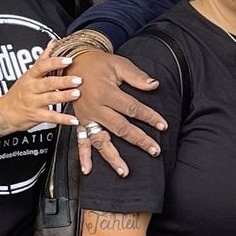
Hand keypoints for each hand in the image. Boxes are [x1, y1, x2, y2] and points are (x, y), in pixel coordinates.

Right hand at [0, 46, 81, 134]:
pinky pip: (51, 117)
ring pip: (50, 99)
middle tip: (78, 79)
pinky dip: (63, 119)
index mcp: (30, 76)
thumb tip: (53, 43)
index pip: (42, 66)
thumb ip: (42, 59)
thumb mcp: (29, 74)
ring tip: (77, 94)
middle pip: (47, 83)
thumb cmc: (20, 91)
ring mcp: (34, 103)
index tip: (68, 60)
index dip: (55, 62)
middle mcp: (31, 89)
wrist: (5, 113)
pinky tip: (74, 119)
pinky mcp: (37, 116)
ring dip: (64, 96)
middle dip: (63, 81)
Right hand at [69, 43, 166, 176]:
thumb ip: (136, 76)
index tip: (163, 126)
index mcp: (107, 93)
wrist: (73, 64)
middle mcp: (96, 108)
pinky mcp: (79, 122)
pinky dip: (83, 156)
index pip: (132, 108)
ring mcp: (86, 117)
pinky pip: (80, 141)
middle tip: (154, 150)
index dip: (149, 117)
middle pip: (120, 128)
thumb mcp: (118, 64)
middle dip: (139, 140)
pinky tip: (88, 170)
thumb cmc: (98, 64)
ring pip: (101, 140)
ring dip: (112, 157)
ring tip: (124, 171)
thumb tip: (154, 85)